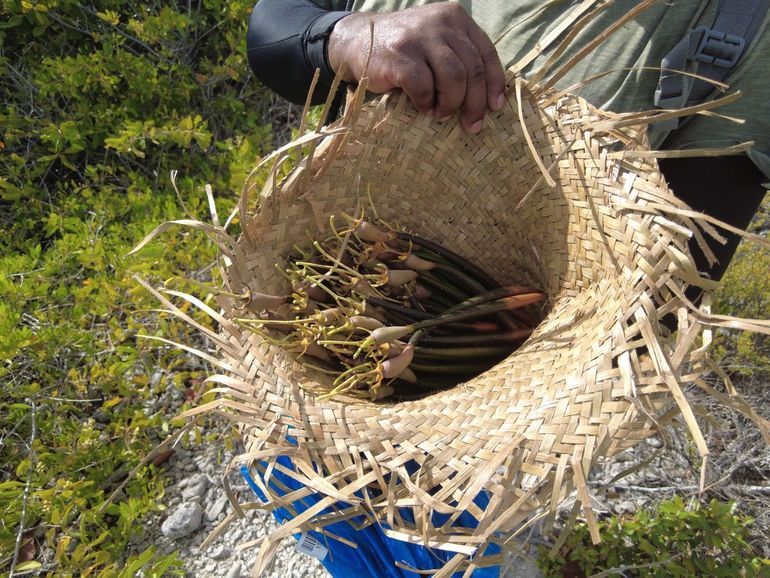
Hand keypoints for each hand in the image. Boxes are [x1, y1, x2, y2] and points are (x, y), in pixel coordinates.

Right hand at [328, 3, 505, 133]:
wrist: (358, 42)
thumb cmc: (404, 51)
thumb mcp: (436, 43)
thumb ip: (459, 57)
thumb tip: (487, 97)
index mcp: (455, 18)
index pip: (485, 53)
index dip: (494, 83)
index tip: (495, 107)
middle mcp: (440, 23)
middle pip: (471, 69)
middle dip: (475, 103)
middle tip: (471, 125)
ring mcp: (419, 38)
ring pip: (453, 79)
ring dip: (450, 104)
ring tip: (442, 114)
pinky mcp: (400, 56)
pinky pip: (424, 87)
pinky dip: (425, 103)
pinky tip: (421, 107)